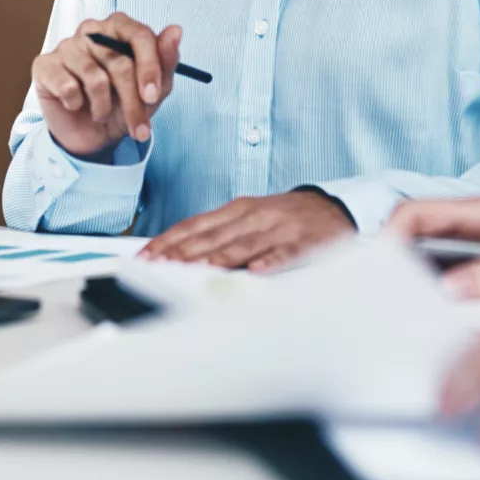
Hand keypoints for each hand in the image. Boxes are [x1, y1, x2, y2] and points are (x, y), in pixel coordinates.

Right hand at [30, 14, 182, 158]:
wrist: (91, 134)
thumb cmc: (122, 104)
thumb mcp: (152, 91)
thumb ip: (165, 61)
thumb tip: (176, 30)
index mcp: (119, 28)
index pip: (138, 34)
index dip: (149, 67)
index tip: (153, 96)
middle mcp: (91, 30)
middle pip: (117, 60)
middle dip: (132, 100)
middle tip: (139, 127)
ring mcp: (66, 46)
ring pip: (94, 76)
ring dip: (104, 106)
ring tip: (103, 114)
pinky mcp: (44, 65)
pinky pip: (67, 85)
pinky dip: (76, 104)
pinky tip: (76, 105)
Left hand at [140, 190, 354, 270]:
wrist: (333, 208)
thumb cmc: (283, 217)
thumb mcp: (248, 218)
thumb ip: (217, 234)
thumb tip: (180, 252)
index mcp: (237, 210)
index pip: (195, 225)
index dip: (169, 240)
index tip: (146, 255)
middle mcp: (254, 216)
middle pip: (213, 236)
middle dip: (184, 251)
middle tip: (159, 265)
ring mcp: (279, 228)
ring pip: (245, 244)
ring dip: (221, 256)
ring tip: (200, 268)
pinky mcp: (304, 242)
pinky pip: (285, 253)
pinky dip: (271, 261)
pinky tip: (257, 271)